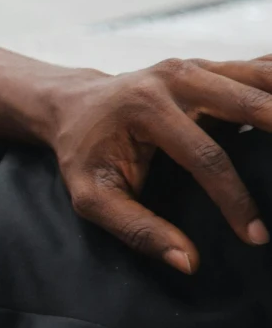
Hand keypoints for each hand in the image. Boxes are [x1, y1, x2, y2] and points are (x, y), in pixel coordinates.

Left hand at [47, 56, 271, 272]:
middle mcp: (177, 77)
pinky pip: (265, 69)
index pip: (206, 157)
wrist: (75, 104)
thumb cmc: (85, 154)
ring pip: (266, 78)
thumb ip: (135, 228)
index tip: (257, 236)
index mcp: (146, 107)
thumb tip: (188, 262)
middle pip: (252, 103)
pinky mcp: (216, 66)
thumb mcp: (91, 196)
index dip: (236, 199)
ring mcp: (200, 65)